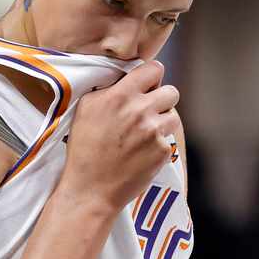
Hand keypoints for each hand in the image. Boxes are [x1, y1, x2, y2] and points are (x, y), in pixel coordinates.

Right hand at [59, 60, 179, 213]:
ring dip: (162, 121)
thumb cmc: (85, 149)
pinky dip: (158, 144)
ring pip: (174, 116)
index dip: (152, 75)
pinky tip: (141, 152)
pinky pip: (169, 139)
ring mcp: (153, 132)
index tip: (147, 83)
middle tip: (148, 110)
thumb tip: (126, 78)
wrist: (91, 189)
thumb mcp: (85, 109)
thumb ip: (109, 89)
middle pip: (171, 91)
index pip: (153, 69)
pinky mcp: (162, 151)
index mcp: (119, 96)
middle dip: (161, 99)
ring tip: (144, 133)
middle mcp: (139, 111)